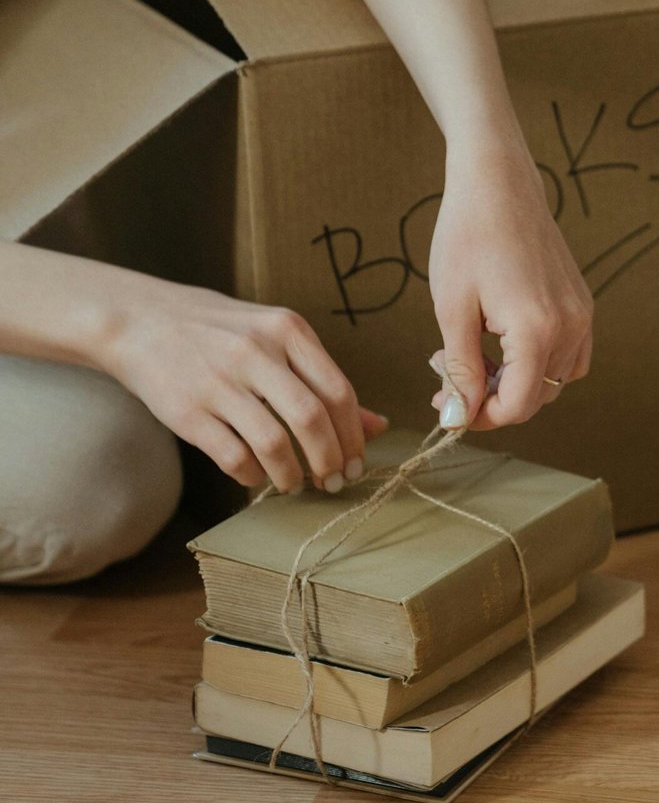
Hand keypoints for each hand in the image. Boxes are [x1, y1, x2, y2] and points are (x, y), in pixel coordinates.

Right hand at [96, 275, 386, 491]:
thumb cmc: (220, 332)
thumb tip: (377, 426)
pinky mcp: (187, 410)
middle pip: (312, 420)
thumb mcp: (276, 340)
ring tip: (295, 484)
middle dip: (331, 461)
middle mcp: (255, 351)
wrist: (137, 319)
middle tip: (334, 482)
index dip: (353, 437)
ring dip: (292, 475)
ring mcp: (218, 380)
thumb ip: (323, 380)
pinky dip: (252, 475)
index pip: (338, 393)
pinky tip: (256, 476)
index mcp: (287, 331)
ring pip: (274, 444)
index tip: (356, 463)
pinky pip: (233, 456)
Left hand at [426, 141, 592, 429]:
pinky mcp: (582, 306)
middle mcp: (570, 328)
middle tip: (446, 375)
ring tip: (472, 355)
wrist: (499, 183)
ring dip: (513, 384)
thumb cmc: (468, 236)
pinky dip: (539, 366)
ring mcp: (581, 317)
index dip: (480, 417)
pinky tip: (506, 346)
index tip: (447, 406)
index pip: (517, 406)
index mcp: (537, 330)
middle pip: (536, 398)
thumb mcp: (452, 309)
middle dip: (491, 400)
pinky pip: (569, 359)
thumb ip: (460, 370)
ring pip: (552, 382)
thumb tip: (458, 418)